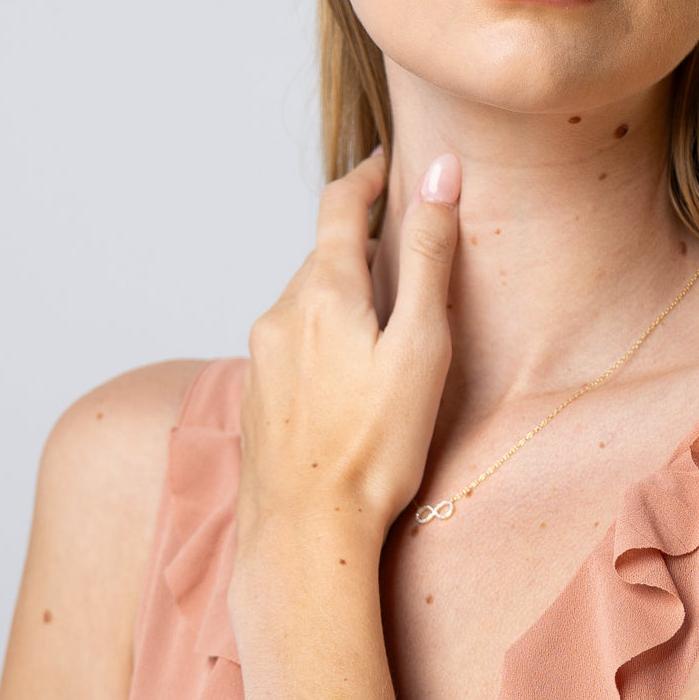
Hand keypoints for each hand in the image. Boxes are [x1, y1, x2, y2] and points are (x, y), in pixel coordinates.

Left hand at [232, 150, 461, 575]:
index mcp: (322, 293)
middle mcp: (280, 313)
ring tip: (387, 327)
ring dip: (343, 296)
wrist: (305, 533)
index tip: (388, 165)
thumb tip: (441, 175)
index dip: (367, 178)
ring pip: (307, 301)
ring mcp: (261, 356)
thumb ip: (428, 257)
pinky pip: (292, 341)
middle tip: (407, 252)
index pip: (339, 206)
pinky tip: (350, 378)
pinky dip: (323, 336)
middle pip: (324, 256)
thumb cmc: (375, 448)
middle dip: (362, 245)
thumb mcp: (420, 346)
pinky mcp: (257, 394)